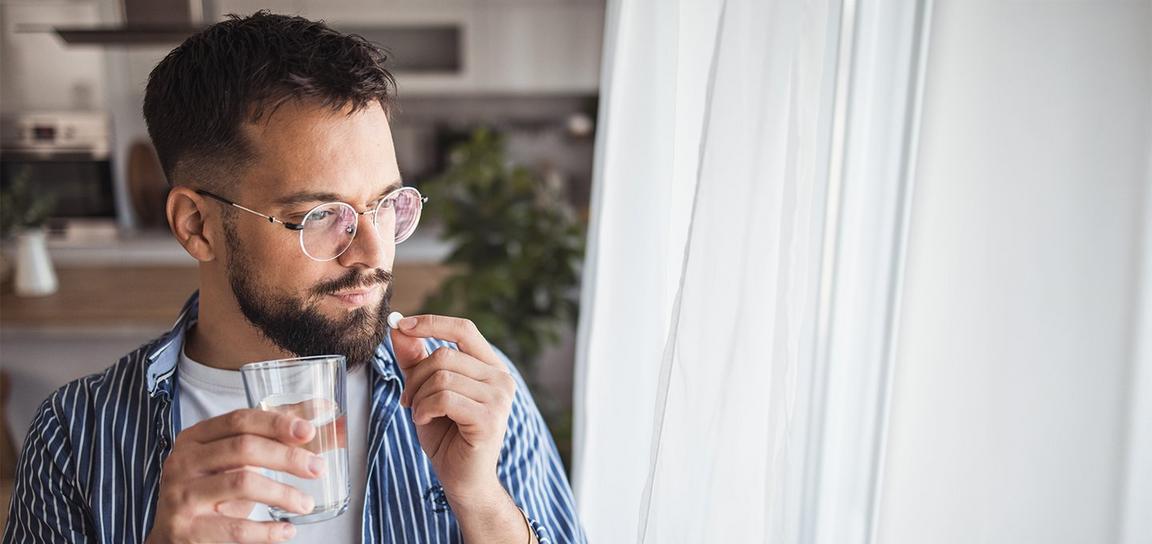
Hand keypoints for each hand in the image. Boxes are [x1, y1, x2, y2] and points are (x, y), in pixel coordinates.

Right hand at [147, 409, 325, 542]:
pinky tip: (287, 531)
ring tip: (306, 503)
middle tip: (318, 468)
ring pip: (241, 484)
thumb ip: (276, 433)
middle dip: (287, 457)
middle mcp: (184, 462)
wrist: (171, 535)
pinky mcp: (187, 529)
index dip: (276, 422)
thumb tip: (323, 410)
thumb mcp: (234, 457)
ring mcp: (182, 496)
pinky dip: (266, 531)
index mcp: (195, 437)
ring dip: (282, 494)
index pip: (239, 420)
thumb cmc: (211, 487)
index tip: (308, 431)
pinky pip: (235, 528)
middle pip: (243, 448)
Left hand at [391, 315, 516, 500]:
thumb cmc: (447, 435)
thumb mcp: (426, 391)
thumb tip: (398, 328)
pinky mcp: (489, 419)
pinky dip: (424, 410)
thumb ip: (416, 360)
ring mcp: (499, 399)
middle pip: (444, 354)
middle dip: (415, 377)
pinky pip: (443, 399)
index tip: (401, 324)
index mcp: (490, 367)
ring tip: (419, 413)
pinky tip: (425, 421)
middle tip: (406, 400)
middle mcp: (501, 379)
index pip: (464, 329)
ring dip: (418, 397)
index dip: (432, 323)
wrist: (463, 479)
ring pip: (441, 377)